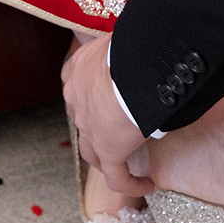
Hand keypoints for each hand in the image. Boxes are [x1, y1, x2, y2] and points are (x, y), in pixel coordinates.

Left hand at [61, 33, 146, 196]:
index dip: (90, 96)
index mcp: (77, 71)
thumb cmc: (130, 44)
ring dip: (105, 159)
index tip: (107, 99)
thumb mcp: (117, 38)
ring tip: (124, 163)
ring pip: (92, 153)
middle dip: (96, 126)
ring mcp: (90, 129)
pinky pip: (118, 177)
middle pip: (83, 120)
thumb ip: (121, 45)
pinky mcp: (109, 151)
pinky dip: (131, 183)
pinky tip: (147, 185)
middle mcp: (77, 101)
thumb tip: (141, 40)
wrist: (133, 66)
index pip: (77, 87)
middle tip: (119, 129)